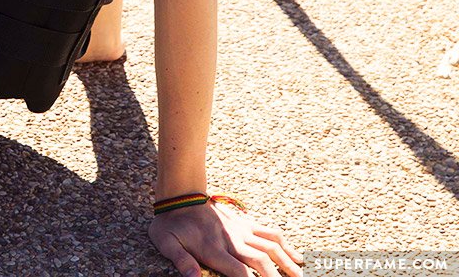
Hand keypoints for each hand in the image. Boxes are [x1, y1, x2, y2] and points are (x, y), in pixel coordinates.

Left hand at [149, 200, 302, 276]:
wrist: (178, 195)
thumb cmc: (170, 224)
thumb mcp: (165, 242)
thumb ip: (180, 260)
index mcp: (214, 249)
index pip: (239, 272)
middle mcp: (232, 239)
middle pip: (261, 261)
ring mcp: (241, 229)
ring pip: (271, 245)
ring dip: (287, 262)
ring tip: (300, 276)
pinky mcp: (245, 222)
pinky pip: (270, 232)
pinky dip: (286, 244)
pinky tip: (297, 257)